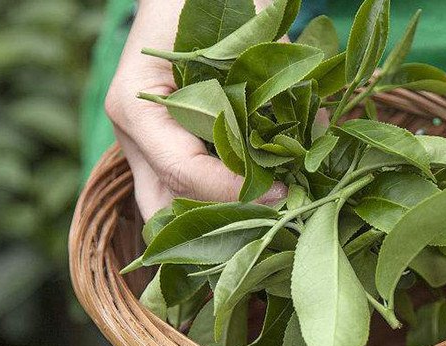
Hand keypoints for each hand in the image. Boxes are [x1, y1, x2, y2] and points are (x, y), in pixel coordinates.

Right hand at [105, 1, 285, 219]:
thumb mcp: (242, 40)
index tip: (281, 192)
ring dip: (208, 220)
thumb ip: (273, 90)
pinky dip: (208, 201)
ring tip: (258, 219)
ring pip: (161, 205)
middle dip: (211, 223)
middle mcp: (132, 133)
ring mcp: (138, 143)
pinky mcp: (155, 146)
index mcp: (137, 106)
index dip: (232, 190)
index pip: (182, 171)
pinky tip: (247, 201)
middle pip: (159, 206)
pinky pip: (174, 188)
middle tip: (263, 221)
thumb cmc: (205, 1)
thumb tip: (314, 137)